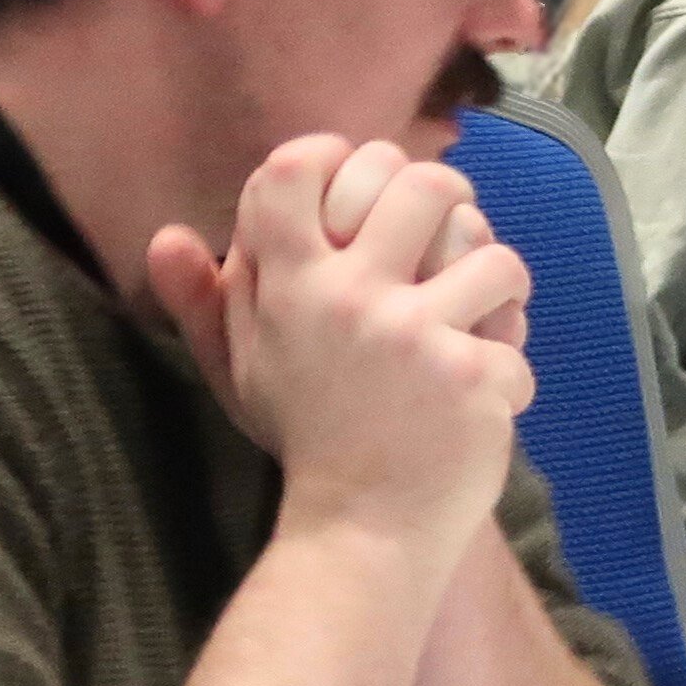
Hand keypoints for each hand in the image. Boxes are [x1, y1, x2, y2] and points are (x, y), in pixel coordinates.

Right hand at [147, 135, 533, 549]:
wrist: (362, 530)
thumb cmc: (308, 435)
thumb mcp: (243, 367)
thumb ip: (205, 302)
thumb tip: (170, 236)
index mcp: (286, 287)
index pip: (295, 167)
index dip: (336, 155)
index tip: (358, 183)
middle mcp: (347, 301)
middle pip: (421, 181)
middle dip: (447, 201)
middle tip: (443, 236)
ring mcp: (412, 336)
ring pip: (490, 247)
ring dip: (494, 281)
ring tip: (475, 311)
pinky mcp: (469, 374)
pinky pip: (515, 328)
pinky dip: (509, 358)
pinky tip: (481, 389)